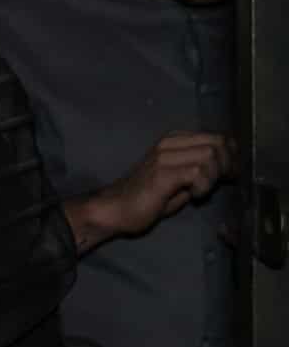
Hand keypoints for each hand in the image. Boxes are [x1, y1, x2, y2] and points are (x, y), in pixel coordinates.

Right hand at [77, 131, 235, 248]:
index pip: (217, 137)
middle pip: (218, 143)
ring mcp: (164, 157)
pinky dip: (204, 186)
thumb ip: (199, 170)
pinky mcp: (162, 174)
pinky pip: (198, 172)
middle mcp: (169, 144)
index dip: (231, 156)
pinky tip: (195, 196)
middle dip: (228, 165)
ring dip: (215, 176)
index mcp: (174, 141)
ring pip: (210, 155)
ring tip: (204, 191)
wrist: (115, 209)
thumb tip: (227, 169)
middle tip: (222, 184)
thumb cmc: (147, 198)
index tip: (230, 175)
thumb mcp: (178, 180)